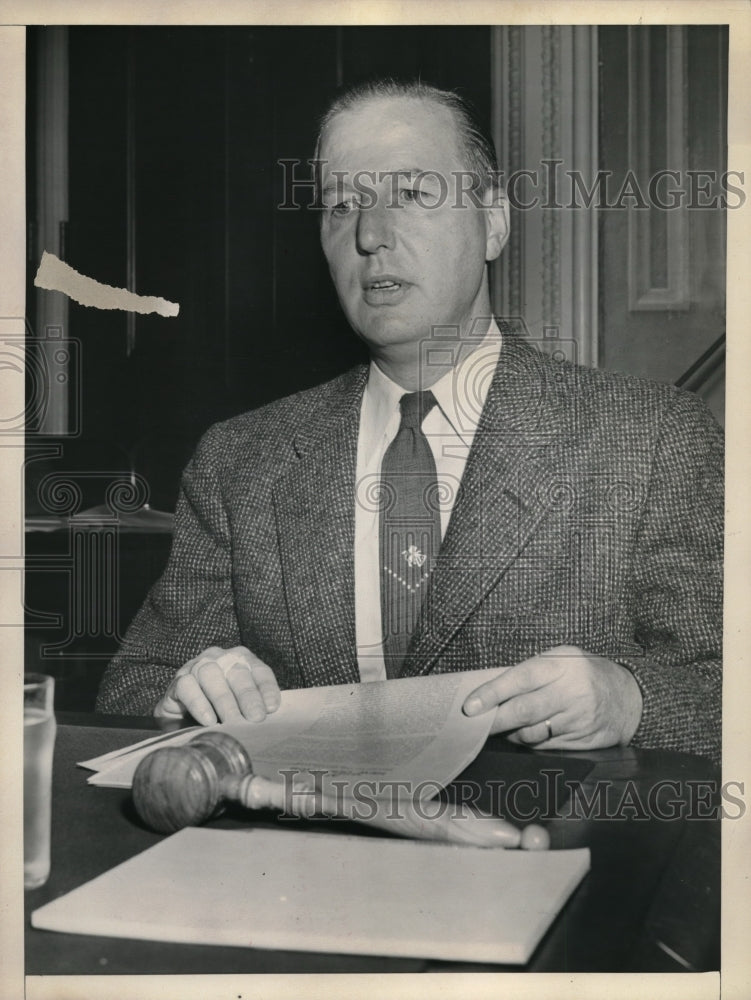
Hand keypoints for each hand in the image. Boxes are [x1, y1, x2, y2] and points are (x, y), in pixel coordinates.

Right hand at [154, 645, 280, 725]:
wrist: (182, 718)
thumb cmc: (219, 712)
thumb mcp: (241, 709)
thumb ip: (254, 709)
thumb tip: (271, 720)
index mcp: (242, 661)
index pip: (259, 671)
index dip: (267, 688)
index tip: (272, 708)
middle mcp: (221, 658)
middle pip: (237, 672)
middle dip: (248, 696)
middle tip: (255, 718)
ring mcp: (198, 666)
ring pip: (211, 674)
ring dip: (224, 700)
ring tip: (232, 722)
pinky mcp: (178, 680)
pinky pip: (187, 686)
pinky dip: (199, 703)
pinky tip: (208, 720)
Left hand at [462, 645, 642, 749]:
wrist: (629, 696)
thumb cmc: (584, 675)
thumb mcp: (561, 661)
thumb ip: (530, 673)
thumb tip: (489, 693)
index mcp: (563, 663)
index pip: (520, 679)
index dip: (492, 693)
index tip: (470, 707)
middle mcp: (573, 690)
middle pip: (524, 711)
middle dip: (495, 720)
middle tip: (476, 725)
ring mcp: (581, 718)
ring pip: (533, 733)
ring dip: (514, 733)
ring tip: (510, 726)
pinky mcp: (584, 740)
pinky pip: (547, 746)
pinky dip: (534, 742)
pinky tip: (534, 733)